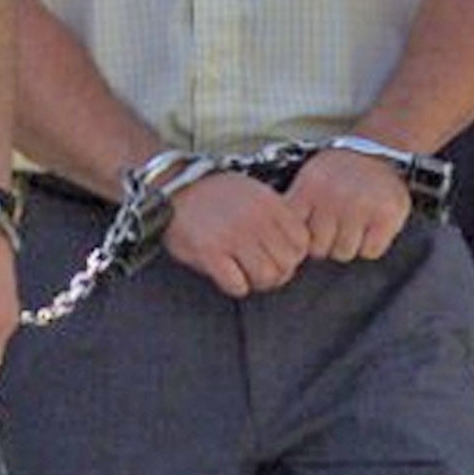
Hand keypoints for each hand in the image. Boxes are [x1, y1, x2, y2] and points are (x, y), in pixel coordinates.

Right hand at [161, 170, 309, 297]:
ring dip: (256, 282)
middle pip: (287, 264)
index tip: (275, 255)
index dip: (292, 255)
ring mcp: (232, 235)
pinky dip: (234, 285)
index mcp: (268, 202)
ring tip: (243, 273)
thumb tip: (295, 251)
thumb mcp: (251, 192)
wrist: (171, 189)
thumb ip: (275, 215)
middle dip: (276, 273)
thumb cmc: (212, 195)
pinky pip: (238, 286)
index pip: (302, 242)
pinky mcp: (209, 252)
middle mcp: (254, 218)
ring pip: (267, 277)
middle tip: (258, 270)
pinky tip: (224, 273)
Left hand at [283, 147, 409, 262]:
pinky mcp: (386, 216)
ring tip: (352, 225)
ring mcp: (362, 206)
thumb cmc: (337, 173)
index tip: (310, 232)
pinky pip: (370, 252)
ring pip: (344, 253)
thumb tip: (285, 244)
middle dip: (326, 244)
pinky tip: (369, 227)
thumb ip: (295, 207)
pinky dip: (370, 245)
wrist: (376, 152)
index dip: (302, 239)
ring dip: (348, 245)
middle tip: (335, 228)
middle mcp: (334, 196)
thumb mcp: (308, 179)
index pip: (296, 235)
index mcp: (310, 187)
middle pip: (319, 249)